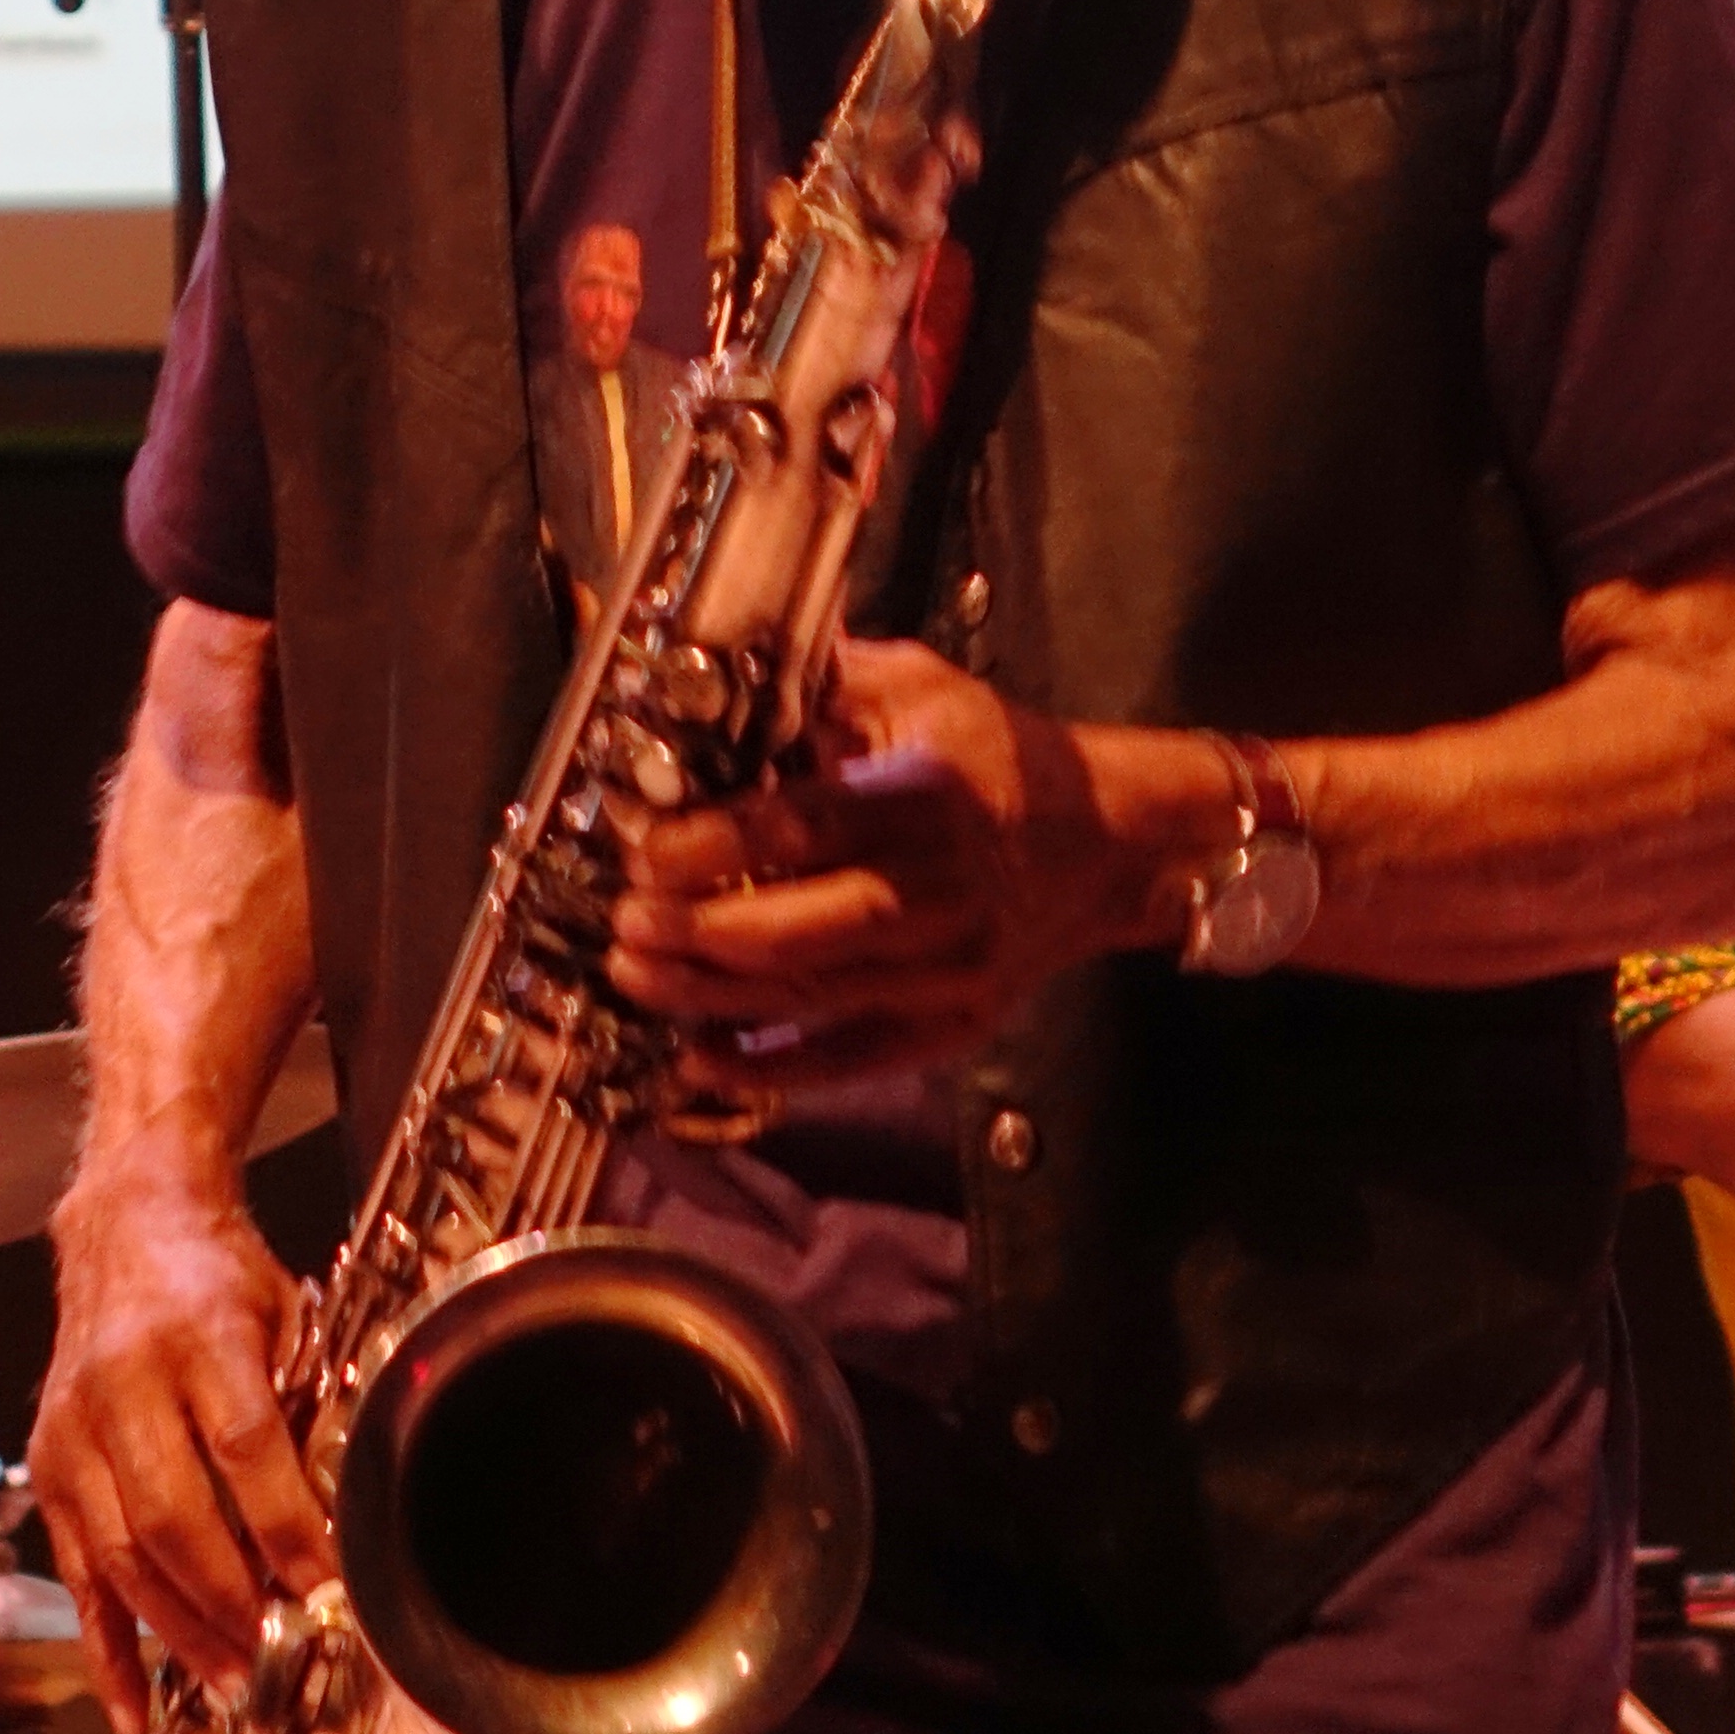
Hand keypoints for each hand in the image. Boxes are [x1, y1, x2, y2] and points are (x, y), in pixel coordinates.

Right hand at [29, 1180, 324, 1733]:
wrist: (125, 1226)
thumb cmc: (217, 1274)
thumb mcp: (282, 1311)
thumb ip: (305, 1401)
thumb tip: (341, 1517)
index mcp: (196, 1334)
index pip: (242, 1446)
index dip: (285, 1526)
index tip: (328, 1589)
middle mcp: (122, 1383)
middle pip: (172, 1515)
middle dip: (231, 1599)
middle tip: (279, 1654)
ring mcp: (73, 1430)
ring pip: (120, 1554)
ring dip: (179, 1632)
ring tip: (233, 1682)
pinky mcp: (46, 1467)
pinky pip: (75, 1573)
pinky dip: (104, 1646)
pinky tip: (132, 1708)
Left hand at [604, 639, 1163, 1094]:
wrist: (1108, 840)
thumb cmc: (997, 753)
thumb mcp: (921, 687)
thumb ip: (823, 681)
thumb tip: (717, 665)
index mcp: (929, 795)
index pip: (806, 829)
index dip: (715, 848)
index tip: (644, 855)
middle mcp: (943, 891)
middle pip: (804, 933)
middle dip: (699, 934)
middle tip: (626, 924)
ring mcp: (951, 969)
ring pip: (815, 999)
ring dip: (712, 997)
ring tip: (636, 976)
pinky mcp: (956, 1022)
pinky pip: (855, 1059)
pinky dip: (775, 1068)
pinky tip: (700, 1058)